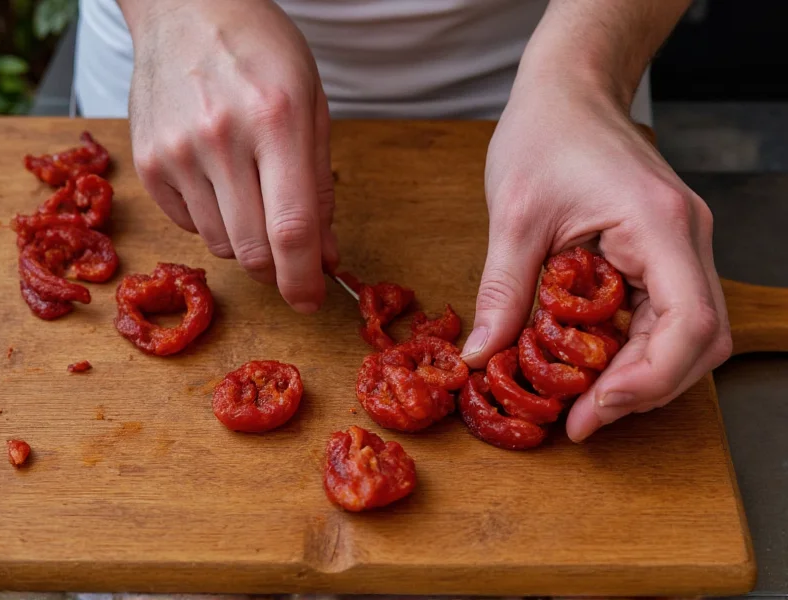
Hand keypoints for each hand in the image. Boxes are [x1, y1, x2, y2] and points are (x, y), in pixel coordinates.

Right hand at [124, 0, 336, 312]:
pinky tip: (217, 178)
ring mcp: (175, 152)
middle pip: (253, 249)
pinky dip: (213, 220)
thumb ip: (320, 185)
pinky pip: (189, 226)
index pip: (292, 227)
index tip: (312, 299)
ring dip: (246, 239)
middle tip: (290, 260)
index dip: (305, 277)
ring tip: (251, 190)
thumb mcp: (311, 104)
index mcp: (275, 119)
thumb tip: (324, 255)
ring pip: (221, 245)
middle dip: (279, 270)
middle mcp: (219, 138)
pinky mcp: (147, 164)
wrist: (187, 8)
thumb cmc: (260, 51)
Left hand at [461, 73, 732, 441]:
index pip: (689, 322)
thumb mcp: (514, 217)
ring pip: (687, 336)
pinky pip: (663, 317)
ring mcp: (679, 248)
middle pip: (698, 342)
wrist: (569, 92)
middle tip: (581, 420)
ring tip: (582, 401)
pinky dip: (631, 350)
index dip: (648, 380)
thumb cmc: (545, 135)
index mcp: (658, 225)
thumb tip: (480, 357)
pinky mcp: (662, 253)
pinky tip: (588, 364)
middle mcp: (685, 240)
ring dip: (639, 376)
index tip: (593, 410)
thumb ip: (503, 291)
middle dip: (642, 390)